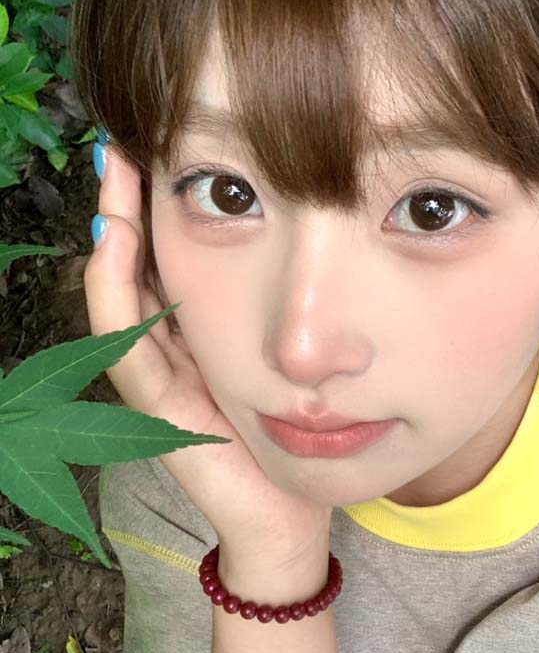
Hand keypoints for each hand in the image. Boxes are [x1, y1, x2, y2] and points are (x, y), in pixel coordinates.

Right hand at [84, 143, 331, 557]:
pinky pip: (127, 344)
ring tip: (116, 172)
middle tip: (128, 139)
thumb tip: (309, 224)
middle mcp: (172, 346)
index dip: (166, 200)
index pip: (176, 252)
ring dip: (115, 230)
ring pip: (122, 292)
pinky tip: (117, 242)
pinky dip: (115, 293)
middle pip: (140, 261)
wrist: (290, 512)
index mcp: (204, 330)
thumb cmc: (297, 434)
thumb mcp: (292, 354)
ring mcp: (158, 376)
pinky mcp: (157, 407)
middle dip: (131, 200)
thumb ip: (282, 304)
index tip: (171, 141)